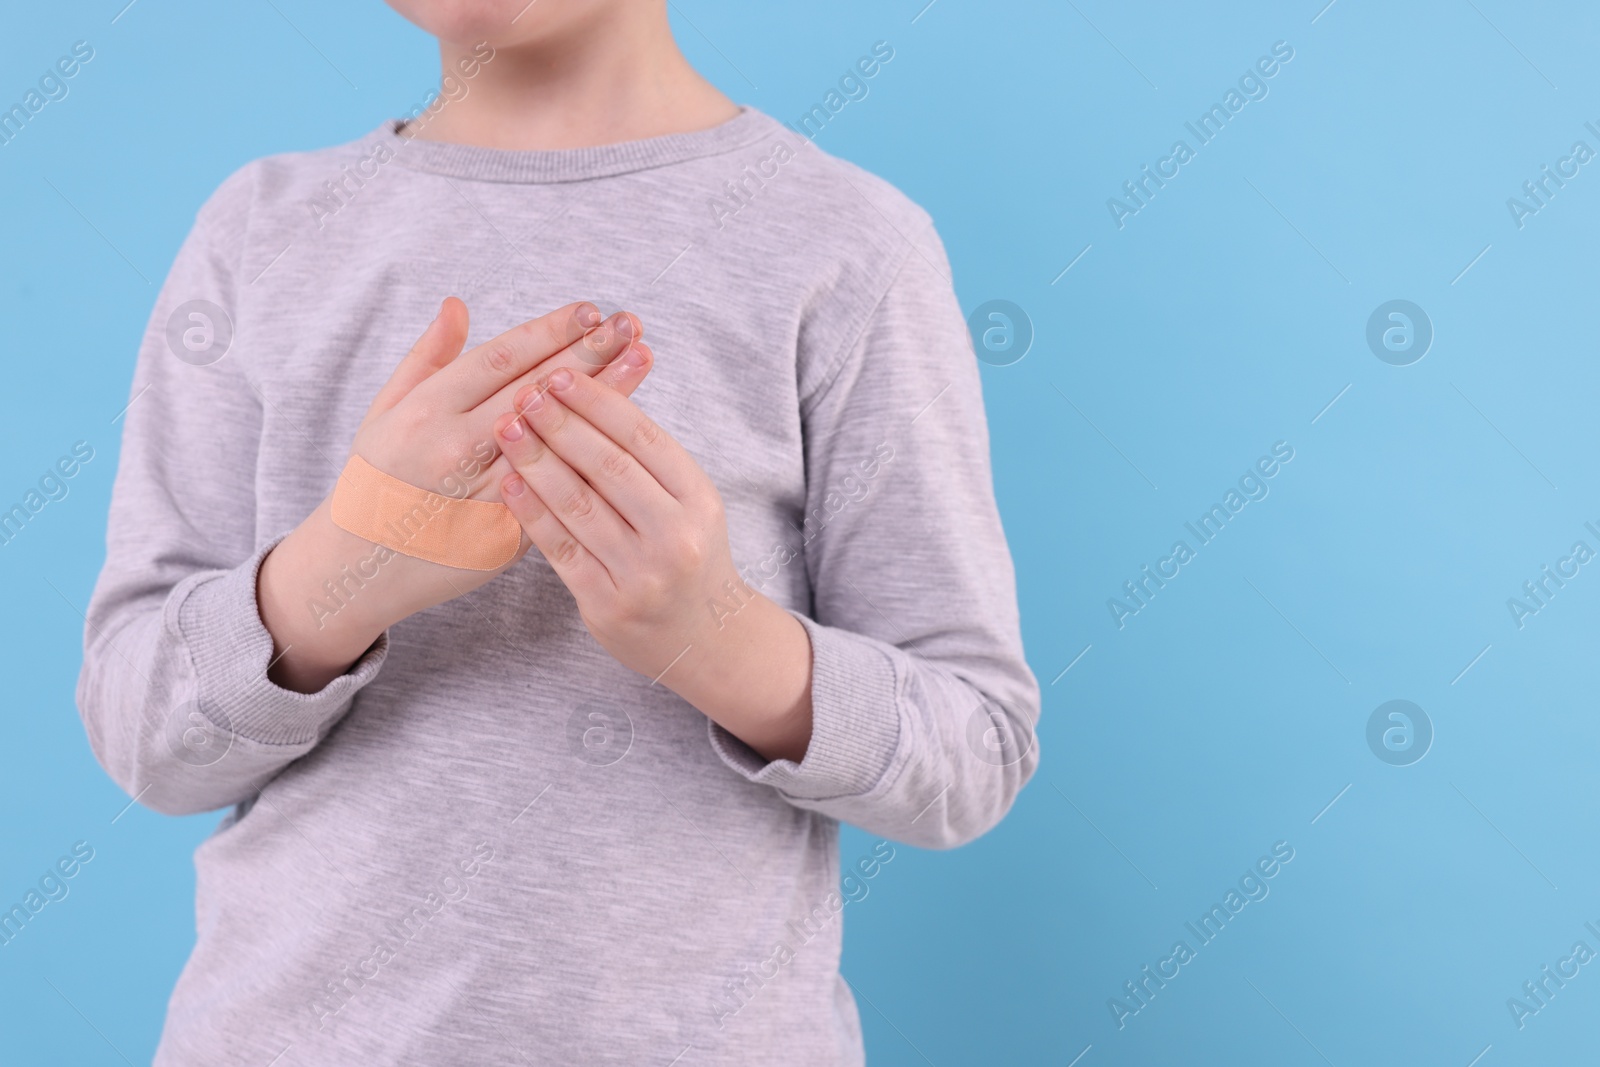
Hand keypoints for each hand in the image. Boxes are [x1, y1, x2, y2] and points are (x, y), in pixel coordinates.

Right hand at [258, 298, 653, 692]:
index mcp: (426, 411)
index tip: (591, 309)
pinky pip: (557, 492)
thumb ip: (426, 359)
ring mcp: (481, 493)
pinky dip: (593, 460)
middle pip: (536, 390)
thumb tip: (458, 304)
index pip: (500, 359)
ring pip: (556, 438)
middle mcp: (454, 447)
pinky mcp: (503, 534)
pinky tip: (628, 435)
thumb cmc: (375, 481)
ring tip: (642, 360)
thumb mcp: (384, 411)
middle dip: (590, 353)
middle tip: (633, 324)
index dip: (549, 331)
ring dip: (605, 399)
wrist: (359, 569)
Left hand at [492, 365, 814, 761]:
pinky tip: (510, 482)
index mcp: (699, 500)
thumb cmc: (687, 557)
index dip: (598, 402)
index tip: (560, 373)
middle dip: (562, 424)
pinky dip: (533, 512)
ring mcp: (641, 574)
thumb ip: (650, 462)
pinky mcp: (607, 604)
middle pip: (610, 468)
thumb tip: (591, 394)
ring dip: (538, 461)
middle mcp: (675, 536)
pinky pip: (562, 548)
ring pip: (580, 505)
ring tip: (508, 427)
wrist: (704, 638)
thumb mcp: (690, 505)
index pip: (644, 439)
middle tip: (526, 392)